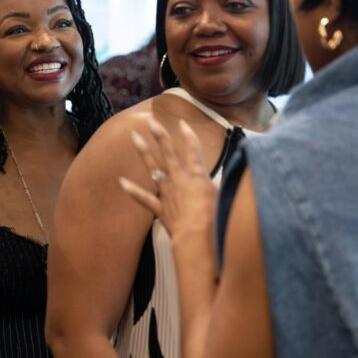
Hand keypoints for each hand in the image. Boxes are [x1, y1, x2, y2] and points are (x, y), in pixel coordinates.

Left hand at [119, 118, 216, 237]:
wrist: (198, 235)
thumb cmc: (216, 218)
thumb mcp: (226, 197)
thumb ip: (226, 185)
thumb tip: (235, 179)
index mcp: (197, 174)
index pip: (192, 149)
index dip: (187, 135)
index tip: (181, 123)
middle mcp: (180, 178)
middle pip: (168, 152)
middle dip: (160, 135)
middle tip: (151, 121)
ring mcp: (167, 191)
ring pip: (153, 167)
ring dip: (143, 151)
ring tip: (134, 137)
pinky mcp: (160, 207)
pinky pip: (144, 197)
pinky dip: (132, 190)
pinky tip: (121, 181)